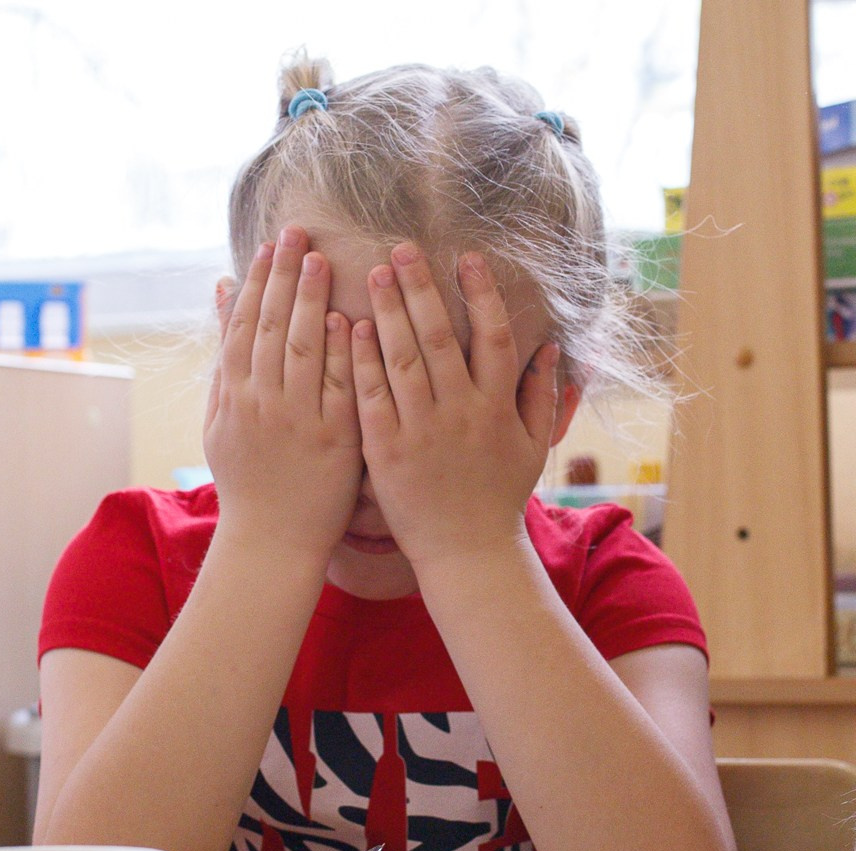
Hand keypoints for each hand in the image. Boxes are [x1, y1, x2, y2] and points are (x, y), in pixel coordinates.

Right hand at [203, 224, 362, 560]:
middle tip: (298, 232)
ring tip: (320, 258)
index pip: (243, 326)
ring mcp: (296, 420)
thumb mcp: (220, 423)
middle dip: (283, 276)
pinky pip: (335, 387)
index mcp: (233, 397)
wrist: (272, 540)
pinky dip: (337, 352)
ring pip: (300, 349)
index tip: (268, 246)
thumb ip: (222, 361)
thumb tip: (220, 297)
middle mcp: (260, 403)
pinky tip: (343, 317)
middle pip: (270, 327)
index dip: (256, 283)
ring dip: (308, 301)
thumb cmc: (248, 481)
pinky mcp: (331, 439)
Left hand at [351, 245, 562, 569]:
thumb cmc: (497, 499)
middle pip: (440, 337)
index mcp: (497, 406)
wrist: (465, 554)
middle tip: (401, 247)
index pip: (492, 336)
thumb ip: (540, 395)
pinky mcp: (386, 451)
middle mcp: (460, 412)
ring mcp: (421, 430)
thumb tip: (551, 346)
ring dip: (387, 312)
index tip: (467, 256)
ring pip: (403, 359)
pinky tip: (348, 328)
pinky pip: (371, 397)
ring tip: (372, 273)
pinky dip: (361, 361)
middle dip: (421, 288)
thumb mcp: (531, 447)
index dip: (481, 294)